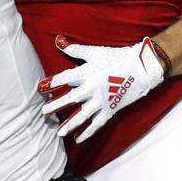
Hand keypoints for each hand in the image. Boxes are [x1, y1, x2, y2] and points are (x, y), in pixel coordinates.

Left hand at [39, 36, 167, 142]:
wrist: (142, 67)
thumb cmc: (117, 57)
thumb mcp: (95, 52)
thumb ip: (75, 49)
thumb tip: (58, 41)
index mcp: (87, 73)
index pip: (65, 78)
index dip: (52, 83)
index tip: (40, 87)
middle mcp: (92, 88)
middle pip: (71, 99)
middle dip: (56, 106)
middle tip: (43, 112)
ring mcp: (102, 101)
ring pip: (83, 115)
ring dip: (70, 124)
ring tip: (59, 133)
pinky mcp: (110, 109)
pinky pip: (97, 124)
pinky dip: (88, 132)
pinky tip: (78, 139)